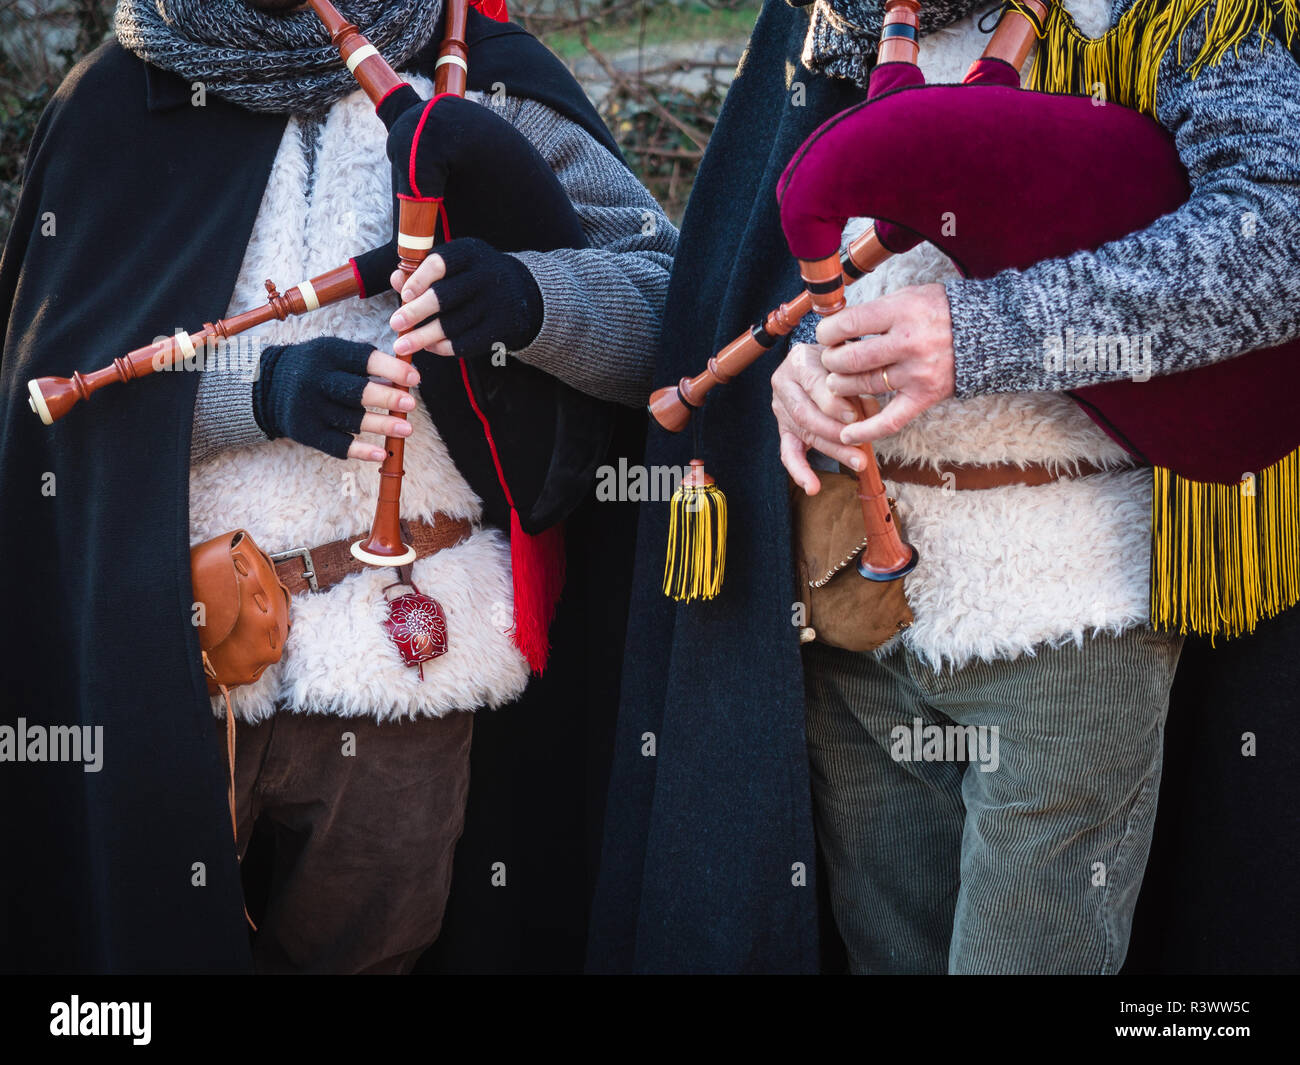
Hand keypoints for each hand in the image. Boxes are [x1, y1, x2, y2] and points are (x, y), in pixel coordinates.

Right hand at [252, 336, 418, 462]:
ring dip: (382, 426)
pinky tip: (382, 454)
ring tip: (407, 429)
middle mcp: (315, 380)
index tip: (415, 378)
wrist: (268, 386)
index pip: (364, 360)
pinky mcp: (305, 432)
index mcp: (327, 354)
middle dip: (387, 399)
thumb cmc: (316, 367)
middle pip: (356, 392)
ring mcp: (309, 408)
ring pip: (351, 421)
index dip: (393, 369)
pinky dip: (361, 451)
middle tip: (411, 405)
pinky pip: (337, 445)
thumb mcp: (334, 352)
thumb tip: (407, 377)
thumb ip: (366, 361)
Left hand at [387, 237, 542, 359]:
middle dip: (416, 312)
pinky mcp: (501, 329)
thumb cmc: (475, 278)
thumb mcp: (455, 266)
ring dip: (423, 337)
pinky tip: (429, 347)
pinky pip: (466, 343)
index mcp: (469, 254)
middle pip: (445, 296)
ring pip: (452, 325)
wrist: (524, 294)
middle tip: (395, 324)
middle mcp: (485, 276)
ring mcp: (495, 304)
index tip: (403, 295)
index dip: (419, 280)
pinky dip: (443, 347)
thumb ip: (423, 272)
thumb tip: (395, 279)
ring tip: (402, 345)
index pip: (440, 263)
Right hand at [771, 342, 874, 494]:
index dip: (833, 404)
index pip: (814, 386)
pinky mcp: (783, 428)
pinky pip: (788, 452)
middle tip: (860, 443)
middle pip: (806, 414)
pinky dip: (800, 471)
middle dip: (835, 432)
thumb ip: (858, 383)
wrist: (819, 361)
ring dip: (833, 450)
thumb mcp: (849, 363)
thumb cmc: (839, 362)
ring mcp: (780, 407)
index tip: (855, 418)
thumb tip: (870, 410)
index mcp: (800, 360)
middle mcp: (783, 383)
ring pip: (804, 433)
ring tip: (858, 462)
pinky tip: (813, 487)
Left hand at [815, 283, 955, 443]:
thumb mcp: (907, 297)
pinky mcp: (924, 396)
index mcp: (901, 312)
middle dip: (831, 361)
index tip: (825, 335)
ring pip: (863, 386)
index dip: (827, 332)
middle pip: (850, 359)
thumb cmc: (938, 312)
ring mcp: (917, 372)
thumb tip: (833, 326)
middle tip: (831, 360)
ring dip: (841, 386)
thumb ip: (873, 311)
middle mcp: (909, 343)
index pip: (848, 325)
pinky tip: (845, 435)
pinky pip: (890, 420)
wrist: (987, 332)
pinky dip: (866, 430)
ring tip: (839, 380)